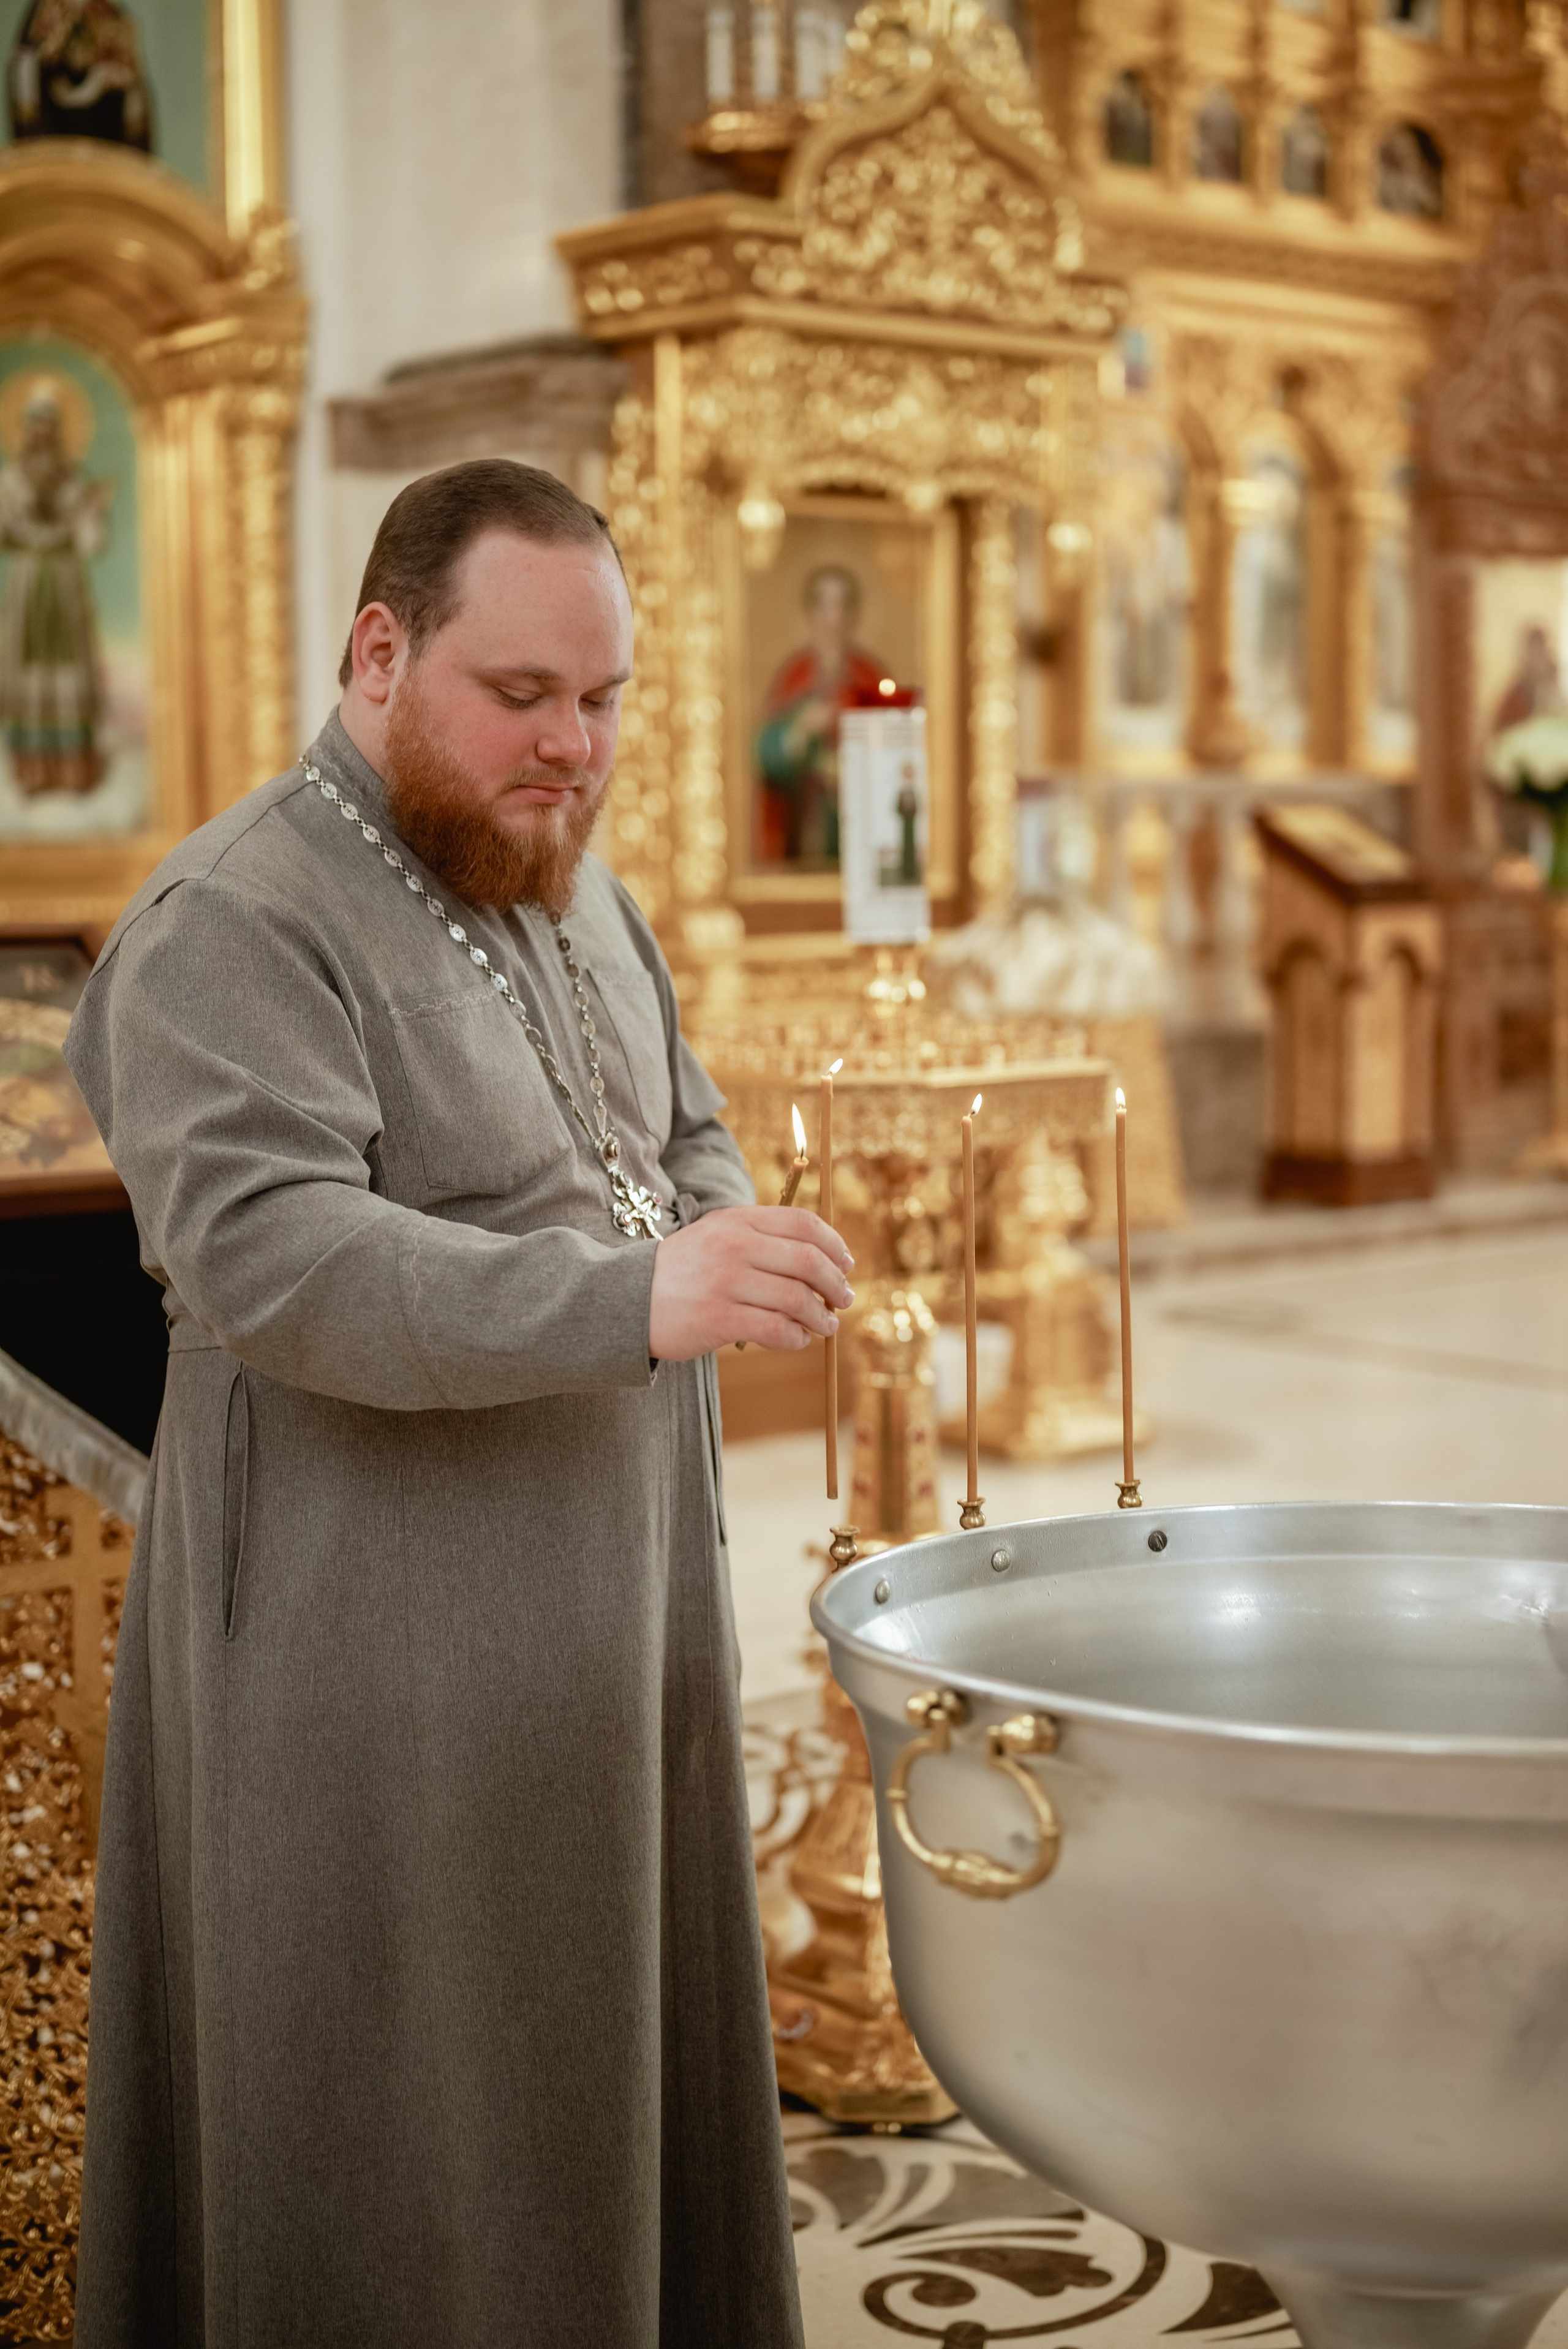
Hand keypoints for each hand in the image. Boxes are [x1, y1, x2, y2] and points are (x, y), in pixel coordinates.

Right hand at [648, 1206, 853, 1360]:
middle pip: (807, 1261)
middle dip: (836, 1283)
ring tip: (826, 1326)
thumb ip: (761, 1238)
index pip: (802, 1223)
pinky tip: (798, 1340)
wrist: (627, 1299)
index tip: (846, 1264)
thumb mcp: (716, 1236)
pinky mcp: (718, 1319)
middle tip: (845, 1299)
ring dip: (820, 1316)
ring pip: (796, 1299)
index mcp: (737, 1221)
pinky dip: (795, 1338)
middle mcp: (733, 1247)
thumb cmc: (682, 1271)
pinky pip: (775, 1330)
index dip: (834, 1244)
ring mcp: (725, 1282)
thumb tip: (822, 1260)